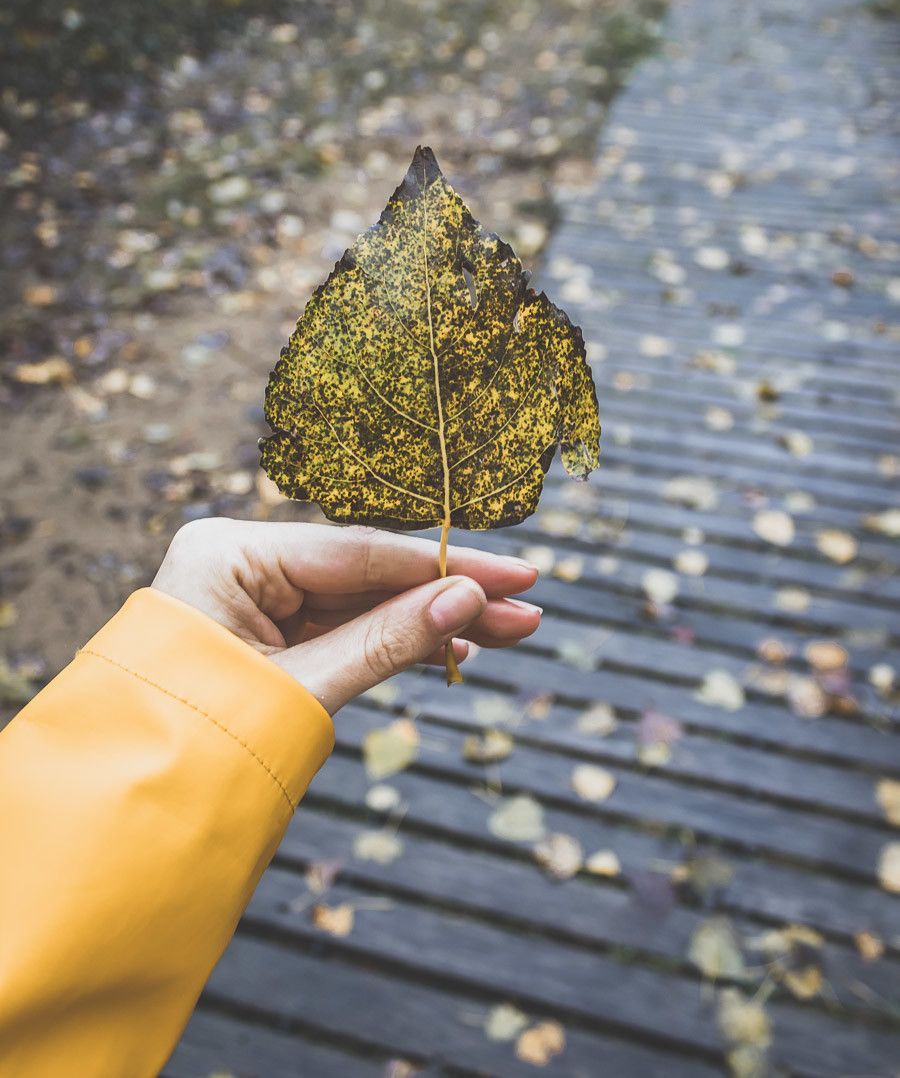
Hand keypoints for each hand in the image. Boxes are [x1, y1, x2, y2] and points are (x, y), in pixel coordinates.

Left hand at [151, 518, 540, 712]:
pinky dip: (392, 642)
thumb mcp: (301, 689)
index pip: (359, 552)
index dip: (445, 567)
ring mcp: (251, 596)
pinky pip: (340, 627)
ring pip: (361, 602)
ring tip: (506, 637)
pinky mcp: (262, 630)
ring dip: (429, 622)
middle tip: (528, 612)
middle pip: (367, 574)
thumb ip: (386, 641)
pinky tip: (451, 651)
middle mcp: (240, 560)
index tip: (517, 576)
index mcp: (229, 552)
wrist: (126, 810)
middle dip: (447, 597)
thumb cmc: (196, 741)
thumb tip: (468, 602)